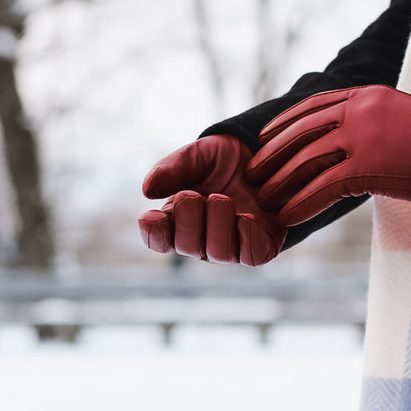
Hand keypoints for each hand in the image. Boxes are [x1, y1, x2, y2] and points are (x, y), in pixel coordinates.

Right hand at [139, 134, 286, 265]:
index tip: (152, 215)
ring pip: (219, 253)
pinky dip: (248, 238)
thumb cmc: (222, 160)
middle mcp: (204, 238)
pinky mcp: (263, 243)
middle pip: (188, 247)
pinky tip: (245, 217)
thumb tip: (147, 190)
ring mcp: (234, 244)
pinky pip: (254, 255)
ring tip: (220, 198)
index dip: (154, 233)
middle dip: (187, 221)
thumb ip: (172, 168)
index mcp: (179, 220)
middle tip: (191, 194)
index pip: (159, 240)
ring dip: (216, 226)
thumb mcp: (196, 155)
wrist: (262, 154)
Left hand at [246, 85, 410, 225]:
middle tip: (253, 172)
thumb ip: (371, 121)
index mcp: (365, 94)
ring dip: (281, 182)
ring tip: (264, 200)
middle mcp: (359, 110)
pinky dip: (302, 203)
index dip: (283, 123)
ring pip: (307, 160)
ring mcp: (363, 136)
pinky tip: (288, 217)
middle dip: (273, 153)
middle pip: (301, 131)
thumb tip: (347, 140)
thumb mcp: (400, 117)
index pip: (312, 106)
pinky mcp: (369, 165)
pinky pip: (324, 187)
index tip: (264, 137)